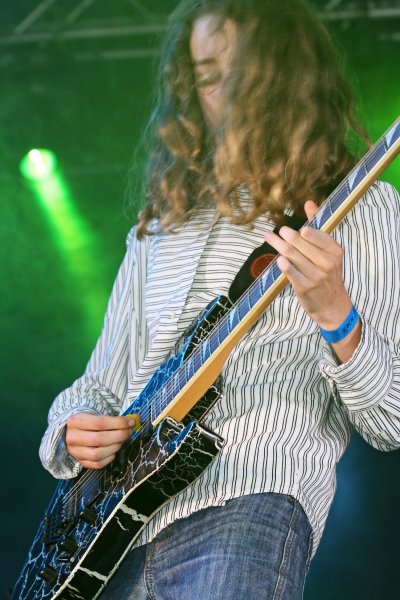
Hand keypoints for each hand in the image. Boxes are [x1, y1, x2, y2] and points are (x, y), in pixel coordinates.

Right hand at [66, 413, 139, 469]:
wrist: (73, 431)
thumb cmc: (89, 420)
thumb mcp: (97, 414)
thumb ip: (115, 417)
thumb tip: (136, 418)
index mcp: (75, 421)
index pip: (100, 423)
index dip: (119, 423)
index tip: (131, 422)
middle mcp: (72, 437)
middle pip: (100, 439)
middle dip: (119, 435)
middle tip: (129, 432)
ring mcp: (74, 452)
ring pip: (98, 454)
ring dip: (115, 447)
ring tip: (121, 440)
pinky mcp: (80, 462)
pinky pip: (97, 464)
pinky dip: (109, 458)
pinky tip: (114, 450)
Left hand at [265, 201, 351, 328]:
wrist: (332, 305)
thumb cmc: (328, 274)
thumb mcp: (329, 252)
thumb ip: (318, 227)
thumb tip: (309, 202)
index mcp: (335, 251)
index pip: (317, 235)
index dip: (305, 232)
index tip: (294, 228)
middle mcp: (327, 263)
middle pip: (300, 244)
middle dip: (286, 236)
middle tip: (276, 231)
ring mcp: (315, 276)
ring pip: (291, 255)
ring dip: (277, 245)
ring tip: (269, 237)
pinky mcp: (304, 287)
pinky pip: (289, 271)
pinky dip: (282, 264)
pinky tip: (277, 259)